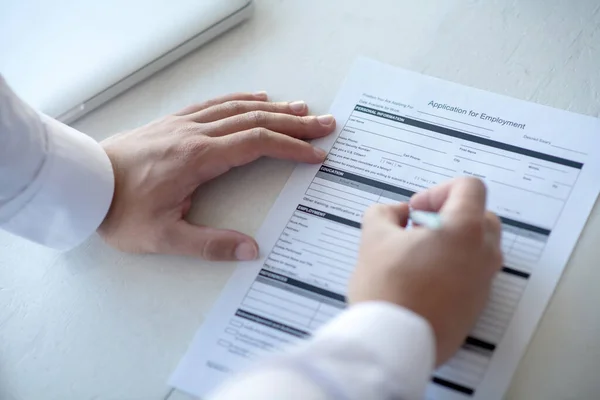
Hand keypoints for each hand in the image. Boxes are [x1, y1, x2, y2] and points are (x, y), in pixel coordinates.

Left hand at [98, 92, 335, 259]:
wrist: (83, 185)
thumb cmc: (120, 212)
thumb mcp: (163, 238)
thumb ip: (210, 245)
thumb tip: (252, 251)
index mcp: (198, 159)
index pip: (257, 144)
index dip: (291, 148)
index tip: (315, 154)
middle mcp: (195, 134)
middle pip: (255, 120)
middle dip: (294, 123)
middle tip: (324, 124)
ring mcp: (184, 123)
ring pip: (238, 108)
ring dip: (274, 107)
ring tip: (302, 108)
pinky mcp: (174, 122)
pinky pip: (215, 104)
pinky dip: (241, 99)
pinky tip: (256, 97)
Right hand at [348, 177, 501, 364]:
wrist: (393, 342)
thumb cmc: (387, 290)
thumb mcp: (374, 237)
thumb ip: (385, 212)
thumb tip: (396, 213)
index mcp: (464, 230)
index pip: (470, 187)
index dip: (438, 190)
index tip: (416, 210)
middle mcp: (483, 254)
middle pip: (480, 215)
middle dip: (449, 215)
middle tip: (418, 229)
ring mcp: (483, 282)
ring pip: (478, 246)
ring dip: (452, 241)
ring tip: (418, 254)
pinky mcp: (476, 305)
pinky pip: (472, 273)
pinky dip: (453, 267)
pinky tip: (421, 278)